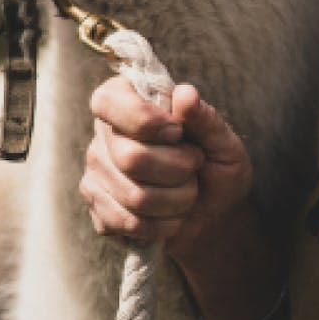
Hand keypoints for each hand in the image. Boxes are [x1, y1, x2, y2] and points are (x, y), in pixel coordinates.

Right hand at [80, 77, 252, 266]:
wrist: (213, 213)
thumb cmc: (216, 167)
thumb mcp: (222, 141)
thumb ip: (204, 118)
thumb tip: (185, 93)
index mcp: (126, 99)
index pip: (108, 101)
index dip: (143, 120)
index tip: (177, 132)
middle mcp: (104, 132)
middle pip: (130, 158)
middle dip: (177, 170)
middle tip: (193, 167)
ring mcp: (96, 171)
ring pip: (134, 196)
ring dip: (176, 201)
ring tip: (187, 193)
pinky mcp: (98, 207)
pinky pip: (128, 223)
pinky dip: (162, 225)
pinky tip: (170, 215)